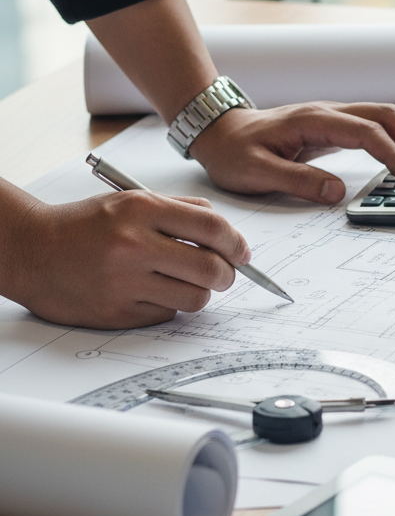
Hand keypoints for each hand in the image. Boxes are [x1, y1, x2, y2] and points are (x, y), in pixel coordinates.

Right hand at [0, 190, 249, 328]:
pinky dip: (168, 305)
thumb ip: (182, 211)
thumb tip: (228, 234)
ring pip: (195, 298)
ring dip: (200, 292)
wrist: (31, 250)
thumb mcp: (131, 201)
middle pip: (211, 269)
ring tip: (184, 282)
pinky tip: (151, 292)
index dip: (237, 243)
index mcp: (141, 210)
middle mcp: (133, 245)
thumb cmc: (86, 226)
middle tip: (224, 274)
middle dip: (228, 274)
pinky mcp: (116, 312)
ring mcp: (124, 282)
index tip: (242, 252)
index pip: (212, 227)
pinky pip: (167, 314)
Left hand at [189, 102, 394, 202]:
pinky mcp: (333, 127)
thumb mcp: (256, 172)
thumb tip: (336, 192)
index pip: (366, 131)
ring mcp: (332, 118)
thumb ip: (297, 181)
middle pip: (385, 115)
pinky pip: (373, 127)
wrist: (219, 132)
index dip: (391, 153)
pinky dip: (394, 141)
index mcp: (313, 120)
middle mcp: (328, 112)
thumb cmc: (234, 151)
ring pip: (383, 117)